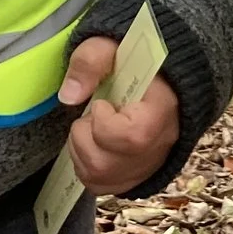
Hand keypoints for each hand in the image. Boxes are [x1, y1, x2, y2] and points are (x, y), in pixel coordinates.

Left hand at [57, 37, 180, 195]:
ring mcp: (148, 166)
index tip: (101, 104)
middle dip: (84, 137)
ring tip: (90, 128)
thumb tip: (69, 96)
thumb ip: (91, 62)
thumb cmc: (133, 62)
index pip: (133, 136)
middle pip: (107, 164)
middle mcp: (160, 145)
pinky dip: (84, 167)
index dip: (105, 124)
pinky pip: (99, 186)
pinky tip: (92, 145)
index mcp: (163, 110)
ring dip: (80, 150)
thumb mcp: (112, 47)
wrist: (156, 78)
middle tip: (92, 116)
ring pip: (99, 177)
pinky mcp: (134, 178)